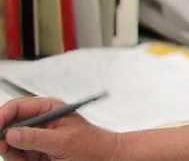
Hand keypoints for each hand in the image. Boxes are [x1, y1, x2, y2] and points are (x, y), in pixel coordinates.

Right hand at [0, 97, 120, 160]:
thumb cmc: (91, 145)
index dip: (3, 114)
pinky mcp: (35, 153)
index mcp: (48, 109)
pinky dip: (18, 160)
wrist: (104, 159)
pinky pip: (17, 157)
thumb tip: (11, 133)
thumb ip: (36, 137)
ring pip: (10, 144)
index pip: (18, 106)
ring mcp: (36, 138)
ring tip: (31, 159)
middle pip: (9, 125)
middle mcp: (39, 122)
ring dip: (13, 153)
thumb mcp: (64, 141)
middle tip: (5, 148)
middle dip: (4, 137)